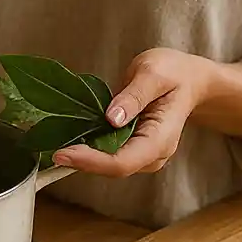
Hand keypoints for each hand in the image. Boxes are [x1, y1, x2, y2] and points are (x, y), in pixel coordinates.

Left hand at [51, 48, 216, 176]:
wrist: (190, 80)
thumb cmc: (174, 73)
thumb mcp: (154, 72)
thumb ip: (134, 95)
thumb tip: (112, 118)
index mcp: (161, 138)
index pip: (123, 162)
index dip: (92, 161)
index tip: (63, 152)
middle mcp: (153, 154)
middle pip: (114, 168)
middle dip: (83, 162)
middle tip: (51, 149)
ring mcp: (144, 155)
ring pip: (109, 166)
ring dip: (84, 158)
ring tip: (56, 143)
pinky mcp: (134, 149)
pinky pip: (110, 156)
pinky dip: (90, 150)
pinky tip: (71, 139)